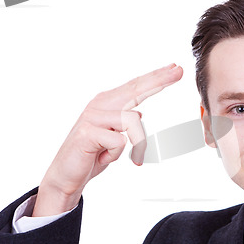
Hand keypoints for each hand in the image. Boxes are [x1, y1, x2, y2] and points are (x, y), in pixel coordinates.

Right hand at [33, 63, 182, 215]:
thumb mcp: (114, 137)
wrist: (66, 175)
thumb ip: (125, 123)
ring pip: (132, 121)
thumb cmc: (91, 154)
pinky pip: (120, 142)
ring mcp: (93, 116)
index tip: (175, 68)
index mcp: (108, 103)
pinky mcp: (88, 131)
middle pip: (136, 90)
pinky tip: (102, 158)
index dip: (156, 77)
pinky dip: (116, 155)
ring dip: (133, 145)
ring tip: (117, 156)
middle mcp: (100, 104)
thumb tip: (139, 113)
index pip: (136, 87)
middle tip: (178, 70)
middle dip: (159, 80)